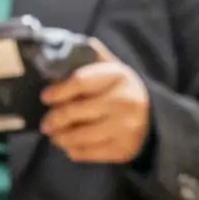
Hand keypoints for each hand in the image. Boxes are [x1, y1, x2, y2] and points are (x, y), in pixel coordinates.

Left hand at [38, 39, 150, 164]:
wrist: (153, 117)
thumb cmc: (120, 88)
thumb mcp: (111, 66)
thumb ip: (89, 54)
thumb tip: (60, 45)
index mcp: (117, 76)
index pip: (79, 82)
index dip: (58, 90)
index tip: (45, 97)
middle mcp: (123, 101)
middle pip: (75, 112)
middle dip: (54, 119)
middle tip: (45, 123)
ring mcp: (124, 128)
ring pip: (80, 136)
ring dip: (60, 138)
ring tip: (54, 135)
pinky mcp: (123, 150)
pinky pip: (89, 153)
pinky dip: (74, 151)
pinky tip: (69, 145)